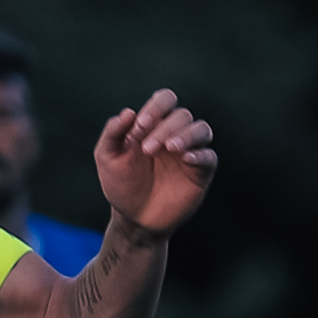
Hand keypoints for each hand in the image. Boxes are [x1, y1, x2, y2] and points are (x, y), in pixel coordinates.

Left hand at [94, 89, 214, 238]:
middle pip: (182, 115)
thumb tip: (128, 112)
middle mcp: (174, 134)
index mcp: (153, 125)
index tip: (140, 125)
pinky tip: (186, 158)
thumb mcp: (107, 157)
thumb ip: (113, 133)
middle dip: (164, 128)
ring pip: (201, 129)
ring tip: (170, 148)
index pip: (165, 100)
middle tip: (147, 149)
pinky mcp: (200, 172)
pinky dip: (200, 154)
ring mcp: (189, 152)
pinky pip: (209, 156)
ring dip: (186, 134)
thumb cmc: (121, 184)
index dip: (156, 107)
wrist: (133, 217)